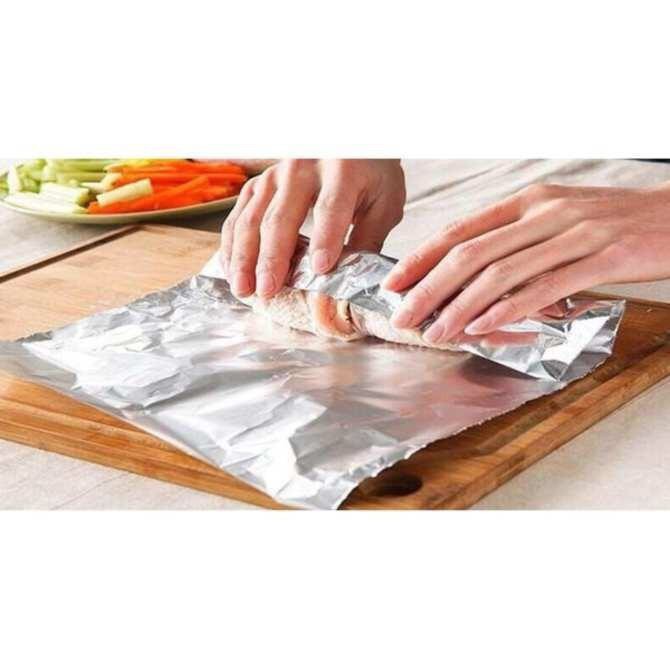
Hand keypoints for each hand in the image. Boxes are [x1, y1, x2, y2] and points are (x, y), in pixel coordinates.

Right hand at [220, 159, 404, 298]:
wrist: (349, 143)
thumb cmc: (369, 175)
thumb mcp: (384, 203)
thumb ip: (369, 238)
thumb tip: (351, 277)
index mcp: (341, 171)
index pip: (330, 208)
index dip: (324, 239)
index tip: (320, 269)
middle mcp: (301, 169)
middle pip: (281, 217)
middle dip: (272, 257)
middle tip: (268, 289)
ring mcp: (274, 176)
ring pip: (252, 219)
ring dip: (244, 257)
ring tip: (244, 289)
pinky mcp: (258, 184)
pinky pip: (238, 216)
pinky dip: (232, 246)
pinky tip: (233, 272)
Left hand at [382, 182, 669, 342]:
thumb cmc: (615, 221)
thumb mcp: (559, 217)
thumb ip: (516, 239)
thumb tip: (471, 276)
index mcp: (529, 200)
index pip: (461, 230)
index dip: (422, 257)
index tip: (395, 282)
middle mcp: (545, 212)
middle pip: (470, 253)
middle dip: (428, 288)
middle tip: (403, 316)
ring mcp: (574, 233)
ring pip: (500, 273)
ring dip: (460, 307)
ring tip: (436, 331)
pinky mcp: (602, 257)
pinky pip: (542, 287)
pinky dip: (506, 309)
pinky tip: (481, 327)